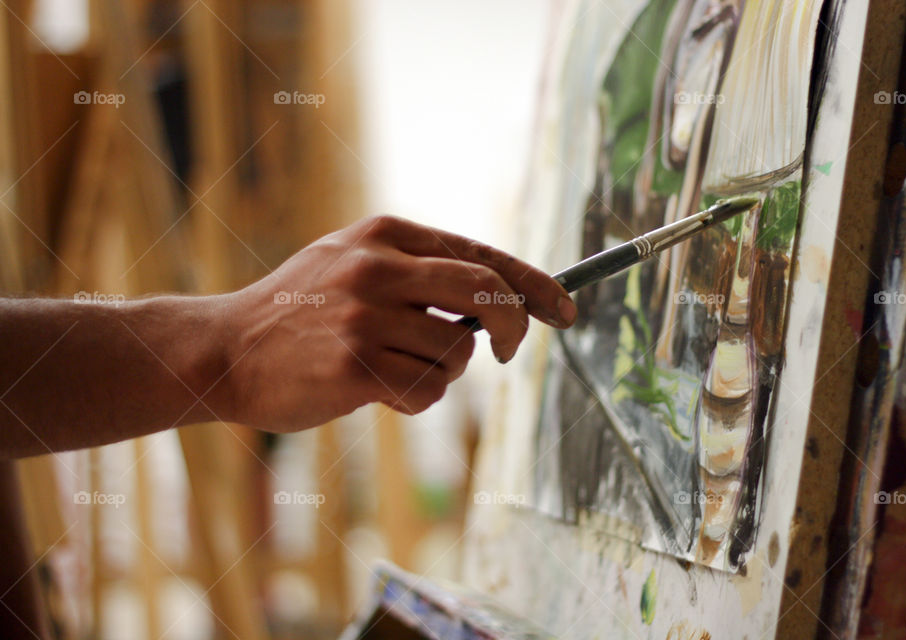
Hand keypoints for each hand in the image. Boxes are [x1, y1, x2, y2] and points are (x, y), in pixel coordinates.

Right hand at [221, 215, 576, 430]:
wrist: (224, 350)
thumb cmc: (297, 312)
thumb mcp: (349, 262)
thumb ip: (416, 270)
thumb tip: (500, 298)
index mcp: (383, 235)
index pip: (480, 254)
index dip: (533, 284)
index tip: (564, 309)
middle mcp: (378, 267)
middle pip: (486, 294)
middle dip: (514, 327)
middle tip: (509, 352)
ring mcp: (366, 316)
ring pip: (457, 354)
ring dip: (441, 372)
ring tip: (394, 368)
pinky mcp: (356, 365)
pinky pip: (427, 391)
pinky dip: (416, 399)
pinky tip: (375, 390)